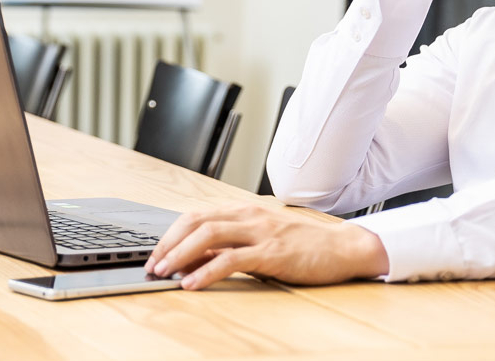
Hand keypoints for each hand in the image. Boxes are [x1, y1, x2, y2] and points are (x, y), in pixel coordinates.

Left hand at [144, 203, 388, 289]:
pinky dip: (207, 271)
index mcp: (245, 211)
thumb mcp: (263, 239)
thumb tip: (197, 260)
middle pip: (196, 222)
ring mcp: (260, 232)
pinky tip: (194, 283)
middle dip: (169, 243)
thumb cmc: (303, 245)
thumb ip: (233, 244)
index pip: (197, 215)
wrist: (342, 247)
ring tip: (165, 273)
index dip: (171, 234)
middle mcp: (249, 216)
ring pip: (209, 235)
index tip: (156, 253)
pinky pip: (231, 260)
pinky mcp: (272, 253)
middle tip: (152, 264)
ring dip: (180, 255)